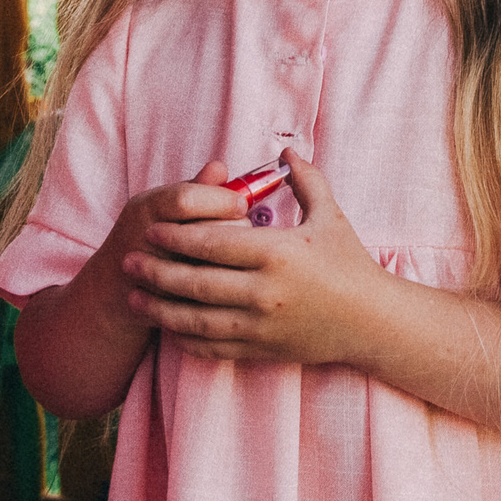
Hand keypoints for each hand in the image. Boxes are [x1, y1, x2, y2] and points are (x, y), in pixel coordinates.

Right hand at [100, 161, 252, 323]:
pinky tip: (226, 276)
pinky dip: (223, 284)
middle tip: (243, 228)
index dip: (220, 200)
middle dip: (233, 229)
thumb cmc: (144, 238)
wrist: (112, 292)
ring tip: (234, 251)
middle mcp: (144, 241)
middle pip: (203, 233)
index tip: (241, 204)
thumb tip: (220, 168)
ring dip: (232, 258)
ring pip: (210, 266)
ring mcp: (151, 277)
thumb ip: (193, 188)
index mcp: (144, 210)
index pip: (185, 200)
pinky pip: (206, 296)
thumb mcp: (160, 206)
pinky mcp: (164, 306)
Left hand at [121, 149, 385, 366]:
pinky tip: (168, 327)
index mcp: (277, 253)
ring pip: (195, 320)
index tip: (152, 229)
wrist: (372, 322)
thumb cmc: (350, 264)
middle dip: (156, 272)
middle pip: (195, 282)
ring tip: (133, 298)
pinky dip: (185, 338)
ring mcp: (260, 325)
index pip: (212, 243)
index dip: (176, 236)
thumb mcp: (330, 215)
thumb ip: (305, 179)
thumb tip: (284, 150)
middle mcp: (264, 292)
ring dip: (159, 309)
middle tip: (128, 261)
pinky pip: (213, 347)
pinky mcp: (262, 350)